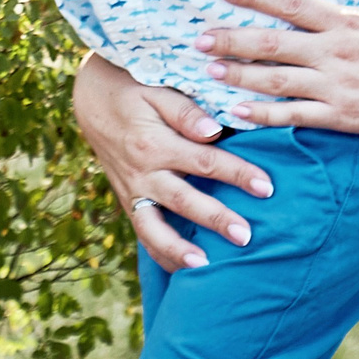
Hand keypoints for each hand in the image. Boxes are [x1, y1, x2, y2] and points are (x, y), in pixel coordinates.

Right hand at [71, 53, 276, 273]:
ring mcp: (132, 191)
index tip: (267, 187)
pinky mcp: (127, 201)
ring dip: (179, 250)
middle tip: (246, 236)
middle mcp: (142, 172)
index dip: (238, 174)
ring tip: (204, 267)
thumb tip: (214, 132)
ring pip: (153, 228)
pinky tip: (183, 269)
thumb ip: (185, 112)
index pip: (204, 162)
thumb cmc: (133, 88)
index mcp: (155, 143)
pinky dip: (161, 253)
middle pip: (184, 201)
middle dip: (216, 220)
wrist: (91, 100)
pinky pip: (142, 233)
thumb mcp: (157, 89)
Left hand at [197, 0, 358, 140]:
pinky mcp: (345, 119)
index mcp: (349, 22)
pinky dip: (263, 114)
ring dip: (237, 76)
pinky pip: (295, 117)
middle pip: (272, 43)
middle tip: (197, 36)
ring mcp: (339, 88)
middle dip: (231, 39)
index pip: (291, 3)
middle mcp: (338, 53)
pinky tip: (237, 111)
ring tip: (206, 70)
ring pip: (276, 81)